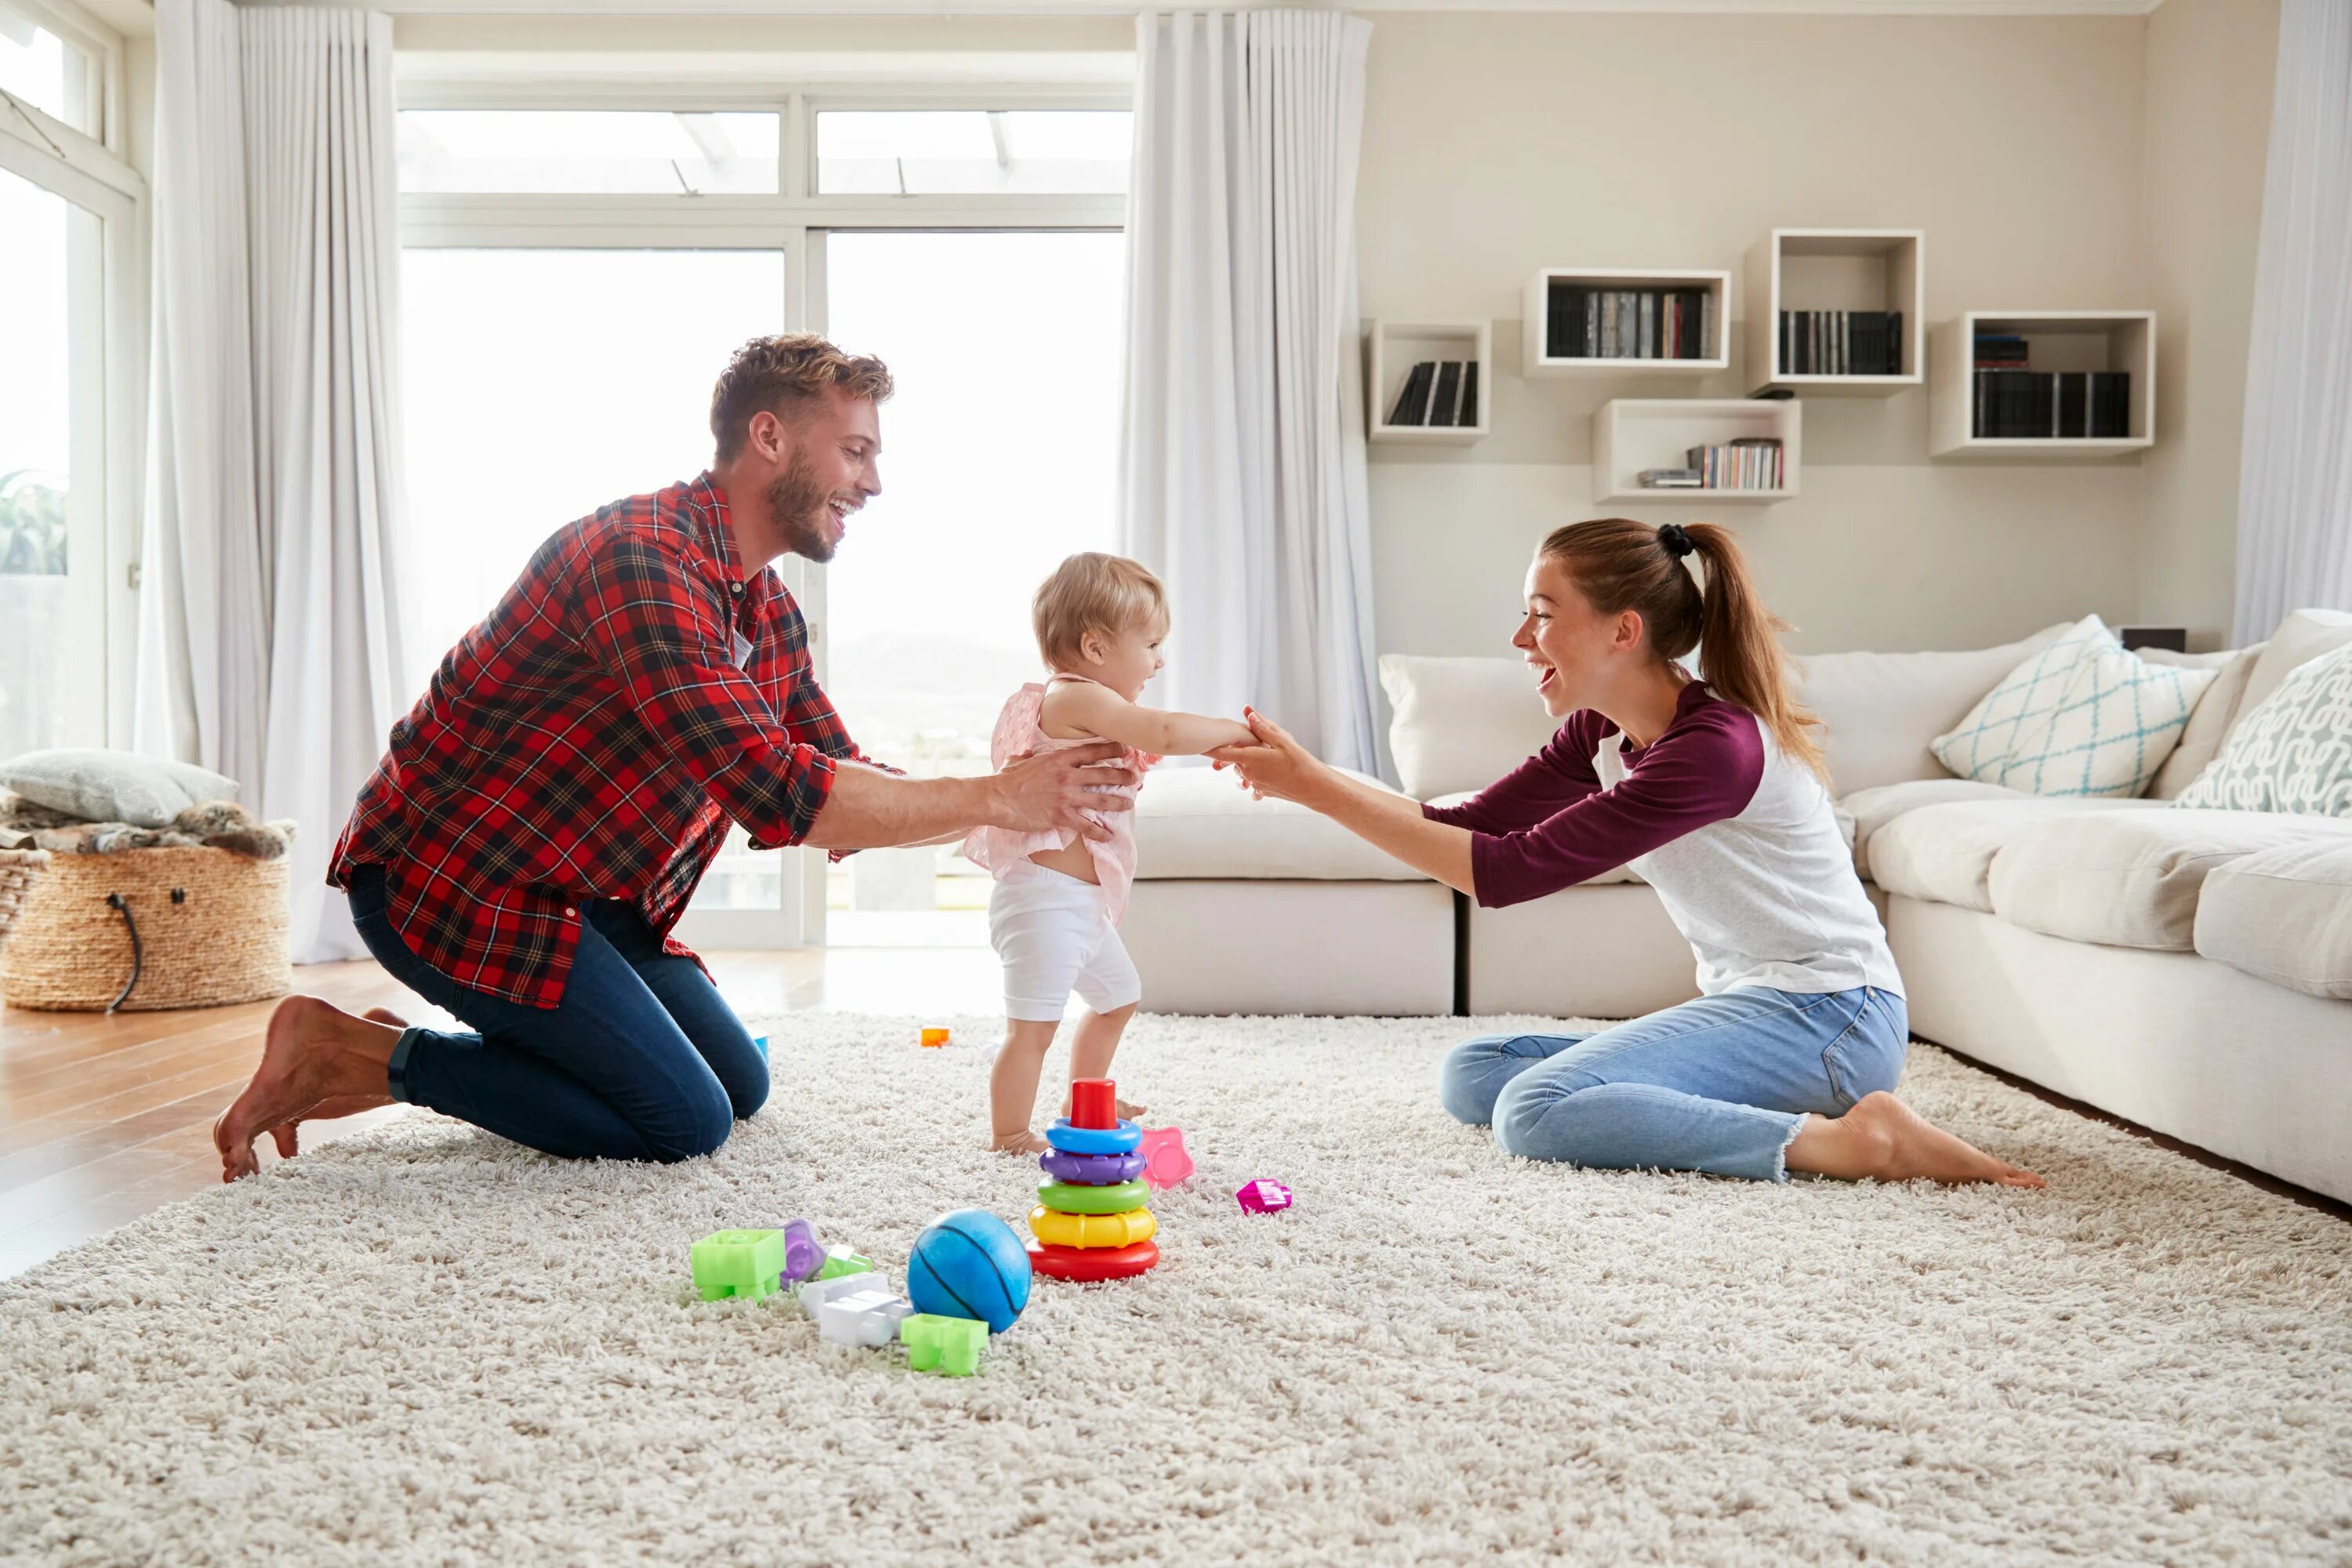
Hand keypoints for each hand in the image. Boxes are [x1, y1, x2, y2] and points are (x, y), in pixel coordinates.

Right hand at [991, 743, 1137, 842]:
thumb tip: (1029, 754)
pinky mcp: (1061, 816)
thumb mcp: (1020, 760)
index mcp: (1059, 759)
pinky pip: (1086, 825)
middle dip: (1122, 776)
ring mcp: (1066, 796)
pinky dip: (1099, 832)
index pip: (1092, 751)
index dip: (1112, 749)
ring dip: (1118, 802)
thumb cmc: (1006, 779)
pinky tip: (1108, 836)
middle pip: (1103, 773)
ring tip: (1129, 804)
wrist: (997, 798)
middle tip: (1134, 778)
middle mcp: (1067, 776)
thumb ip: (1031, 756)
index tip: (1124, 748)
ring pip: (1101, 799)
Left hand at [1205, 708, 1328, 804]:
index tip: (1201, 743)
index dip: (1210, 747)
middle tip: (1252, 744)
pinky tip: (1270, 772)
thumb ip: (1262, 727)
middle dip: (1237, 752)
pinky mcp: (1263, 791)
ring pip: (1243, 771)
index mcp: (1251, 759)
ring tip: (1266, 758)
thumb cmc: (1301, 763)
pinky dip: (1257, 776)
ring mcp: (1255, 784)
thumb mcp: (1283, 741)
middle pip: (1234, 760)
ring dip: (1248, 764)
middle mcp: (1249, 773)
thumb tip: (1248, 712)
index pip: (1222, 753)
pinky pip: (1253, 782)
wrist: (1314, 788)